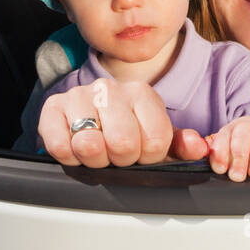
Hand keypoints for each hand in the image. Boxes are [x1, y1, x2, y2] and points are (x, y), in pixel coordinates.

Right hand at [38, 78, 209, 166]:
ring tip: (97, 151)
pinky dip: (69, 157)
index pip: (156, 140)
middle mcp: (110, 88)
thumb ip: (181, 145)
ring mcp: (80, 95)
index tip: (140, 153)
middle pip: (123, 144)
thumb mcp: (156, 138)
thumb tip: (197, 147)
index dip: (147, 157)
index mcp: (142, 93)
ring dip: (94, 160)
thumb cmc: (125, 131)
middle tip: (116, 154)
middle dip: (120, 160)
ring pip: (90, 145)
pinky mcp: (52, 107)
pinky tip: (75, 148)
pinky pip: (60, 146)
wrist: (87, 119)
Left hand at [205, 117, 249, 181]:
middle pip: (242, 133)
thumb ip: (219, 159)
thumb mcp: (230, 159)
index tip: (221, 169)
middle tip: (238, 176)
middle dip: (239, 156)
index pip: (223, 136)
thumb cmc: (248, 159)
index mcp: (232, 130)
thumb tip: (211, 163)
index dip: (220, 153)